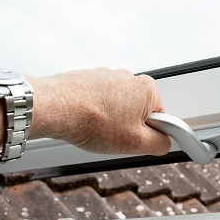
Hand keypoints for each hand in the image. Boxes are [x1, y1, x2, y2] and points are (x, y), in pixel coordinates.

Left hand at [29, 68, 171, 155]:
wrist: (55, 107)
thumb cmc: (93, 121)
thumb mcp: (136, 143)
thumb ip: (159, 143)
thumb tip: (164, 142)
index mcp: (147, 88)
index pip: (160, 117)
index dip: (148, 134)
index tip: (134, 141)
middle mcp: (129, 77)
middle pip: (137, 110)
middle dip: (127, 126)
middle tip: (113, 138)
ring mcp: (107, 75)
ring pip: (116, 106)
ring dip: (109, 120)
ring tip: (95, 130)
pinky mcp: (88, 79)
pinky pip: (97, 101)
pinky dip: (93, 112)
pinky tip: (83, 121)